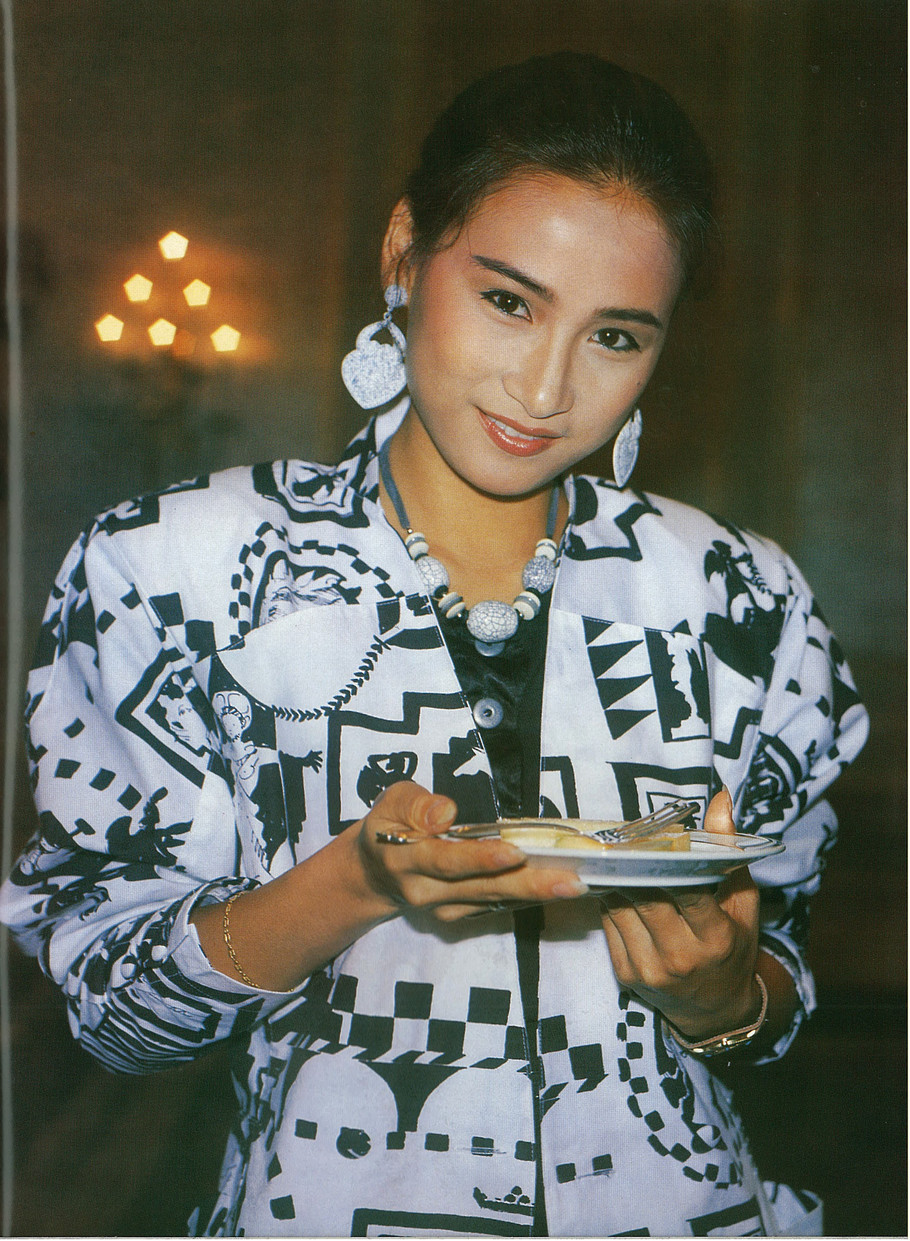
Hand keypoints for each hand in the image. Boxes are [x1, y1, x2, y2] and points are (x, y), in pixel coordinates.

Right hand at [356, 781, 588, 921]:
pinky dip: (525, 898)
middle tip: (571, 881)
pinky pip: (495, 907)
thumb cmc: (388, 826)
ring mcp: (443, 909)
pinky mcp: (459, 915)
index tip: (515, 852)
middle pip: (480, 888)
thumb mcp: (391, 802)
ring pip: (494, 900)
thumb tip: (446, 812)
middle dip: (528, 885)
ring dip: (535, 894)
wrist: (374, 874)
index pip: (447, 861)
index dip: (480, 858)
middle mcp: (425, 891)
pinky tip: (556, 889)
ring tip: (575, 884)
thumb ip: (416, 805)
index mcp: (405, 858)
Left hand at [599, 789, 760, 1038]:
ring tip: (617, 855)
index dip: (670, 862)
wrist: (715, 1009)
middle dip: (635, 866)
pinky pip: (609, 925)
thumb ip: (730, 851)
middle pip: (646, 898)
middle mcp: (681, 957)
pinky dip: (610, 900)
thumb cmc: (733, 946)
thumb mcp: (743, 901)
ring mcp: (650, 969)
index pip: (688, 893)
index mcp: (715, 937)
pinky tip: (615, 883)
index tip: (659, 837)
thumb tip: (720, 799)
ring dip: (617, 879)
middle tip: (627, 838)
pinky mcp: (626, 975)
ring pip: (621, 908)